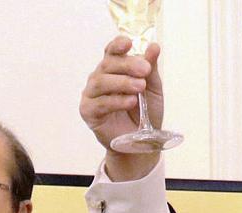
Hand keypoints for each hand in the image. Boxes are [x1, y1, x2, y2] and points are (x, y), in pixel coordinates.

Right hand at [80, 35, 163, 180]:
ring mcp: (91, 95)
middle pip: (107, 64)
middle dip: (128, 65)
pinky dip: (115, 101)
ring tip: (139, 88)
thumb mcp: (152, 88)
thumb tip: (153, 46)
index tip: (129, 44)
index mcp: (114, 68)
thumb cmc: (144, 112)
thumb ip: (151, 68)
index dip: (118, 45)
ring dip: (122, 83)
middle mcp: (99, 78)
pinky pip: (99, 103)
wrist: (140, 140)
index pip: (111, 51)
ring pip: (101, 81)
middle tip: (145, 72)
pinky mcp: (88, 112)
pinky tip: (130, 102)